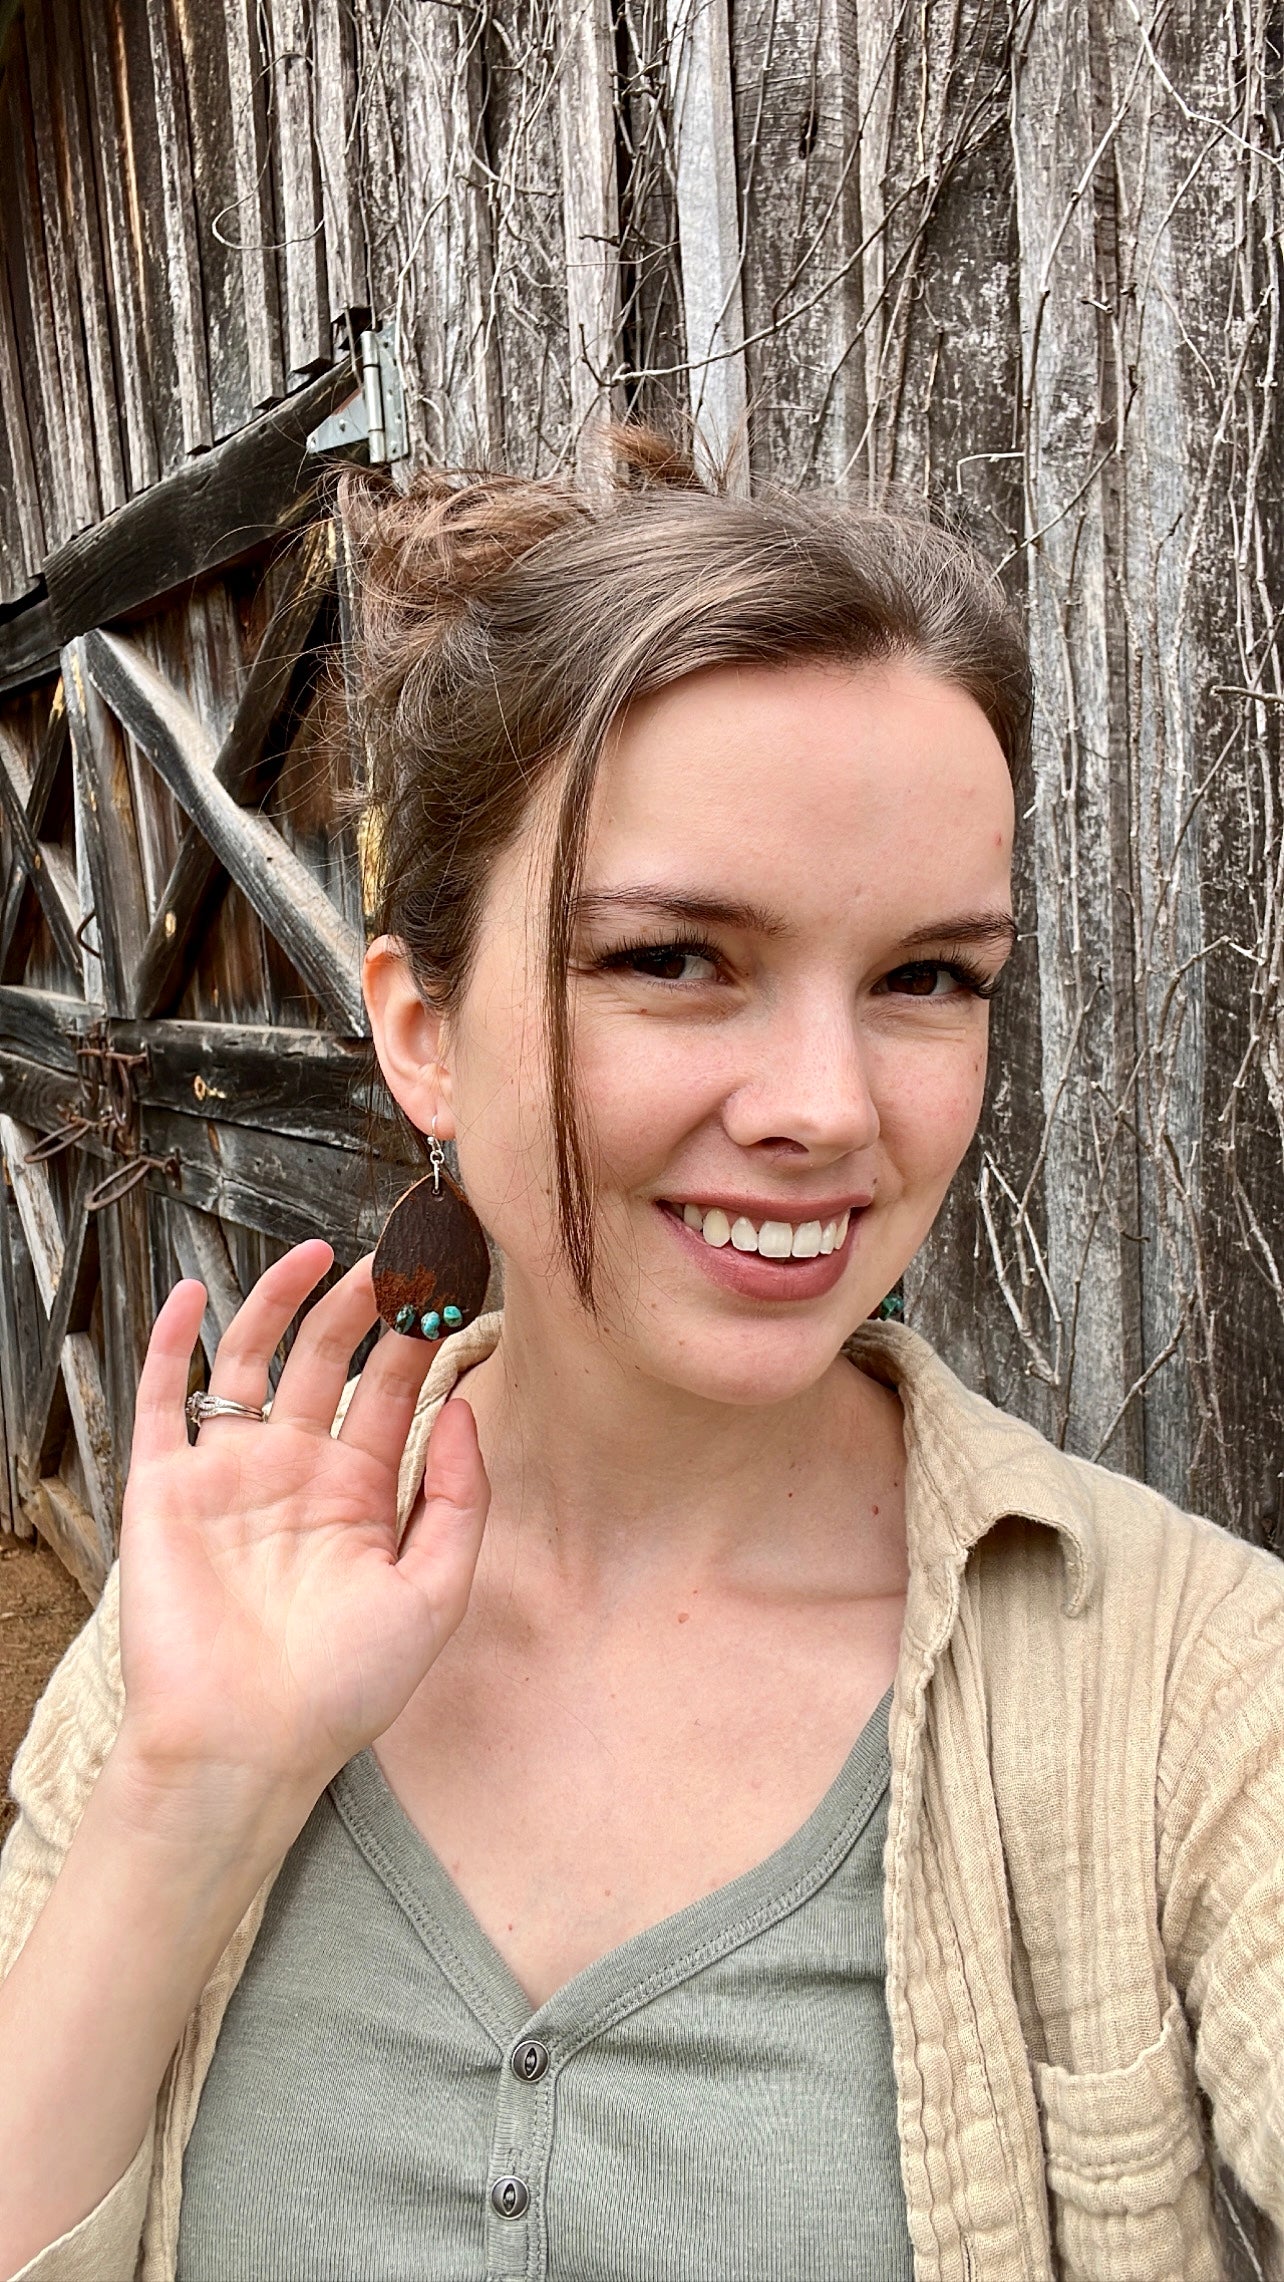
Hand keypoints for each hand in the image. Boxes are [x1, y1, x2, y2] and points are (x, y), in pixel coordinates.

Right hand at [114, 1240, 489, 1806]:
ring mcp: (229, 1475)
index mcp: (359, 1494)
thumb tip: (464, 1404)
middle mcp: (295, 1473)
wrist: (246, 1747)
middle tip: (398, 1252)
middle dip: (364, 1304)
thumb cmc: (343, 1690)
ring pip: (252, 1361)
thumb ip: (457, 1497)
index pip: (394, 1391)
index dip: (420, 1335)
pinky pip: (163, 1399)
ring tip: (322, 1255)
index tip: (449, 1280)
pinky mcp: (166, 1488)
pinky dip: (172, 1343)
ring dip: (281, 1302)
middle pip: (329, 1361)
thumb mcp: (434, 1592)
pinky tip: (193, 1294)